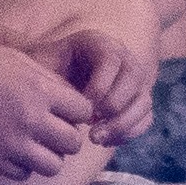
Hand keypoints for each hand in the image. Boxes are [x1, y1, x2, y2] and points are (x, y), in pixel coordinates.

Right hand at [0, 39, 99, 178]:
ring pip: (53, 167)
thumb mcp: (22, 61)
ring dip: (48, 156)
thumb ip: (51, 82)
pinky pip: (23, 174)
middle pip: (73, 144)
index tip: (67, 110)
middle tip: (54, 130)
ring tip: (36, 144)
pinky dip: (22, 166)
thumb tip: (75, 101)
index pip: (84, 112)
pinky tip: (12, 150)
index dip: (78, 112)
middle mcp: (31, 119)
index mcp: (42, 91)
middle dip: (67, 137)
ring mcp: (12, 143)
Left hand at [36, 17, 154, 141]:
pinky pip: (145, 118)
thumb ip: (47, 75)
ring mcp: (133, 80)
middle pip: (135, 77)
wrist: (51, 82)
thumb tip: (63, 99)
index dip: (101, 85)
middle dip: (115, 106)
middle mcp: (122, 57)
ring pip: (143, 100)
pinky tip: (105, 141)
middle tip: (92, 127)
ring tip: (96, 138)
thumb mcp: (40, 66)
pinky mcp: (137, 101)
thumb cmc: (44, 73)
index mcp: (98, 43)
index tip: (83, 107)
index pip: (111, 58)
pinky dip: (129, 132)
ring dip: (123, 124)